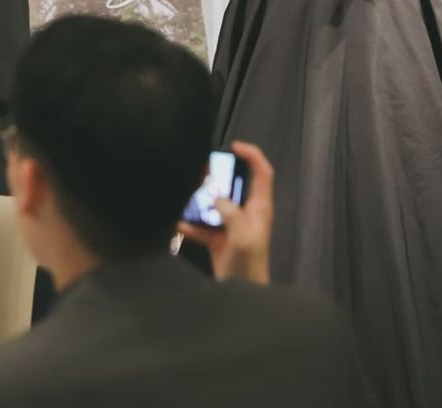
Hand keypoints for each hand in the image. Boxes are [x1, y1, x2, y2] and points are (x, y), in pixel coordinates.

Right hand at [178, 141, 273, 283]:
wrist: (242, 295)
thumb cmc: (249, 267)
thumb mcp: (243, 236)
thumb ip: (231, 212)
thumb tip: (216, 197)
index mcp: (259, 209)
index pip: (262, 173)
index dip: (252, 155)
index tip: (234, 146)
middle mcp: (247, 213)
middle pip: (234, 184)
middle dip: (217, 175)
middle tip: (201, 170)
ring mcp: (232, 225)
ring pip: (216, 202)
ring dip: (200, 199)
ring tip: (186, 193)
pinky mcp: (219, 238)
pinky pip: (203, 224)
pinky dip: (191, 223)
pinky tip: (180, 223)